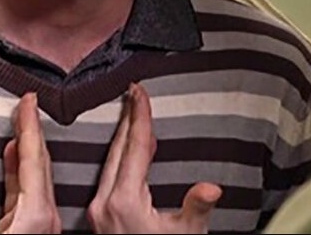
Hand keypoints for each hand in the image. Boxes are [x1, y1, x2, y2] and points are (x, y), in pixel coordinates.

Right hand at [0, 92, 61, 233]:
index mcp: (36, 215)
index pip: (33, 159)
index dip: (29, 126)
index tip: (29, 100)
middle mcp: (46, 216)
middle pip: (40, 162)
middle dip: (32, 130)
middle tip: (27, 103)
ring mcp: (44, 225)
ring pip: (38, 176)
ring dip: (28, 148)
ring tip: (20, 124)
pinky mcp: (36, 231)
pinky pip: (30, 191)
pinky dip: (22, 170)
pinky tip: (14, 159)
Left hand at [87, 83, 221, 233]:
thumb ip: (197, 208)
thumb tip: (212, 188)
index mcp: (124, 201)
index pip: (135, 148)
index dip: (140, 117)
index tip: (140, 92)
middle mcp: (104, 203)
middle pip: (118, 150)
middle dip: (128, 119)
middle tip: (135, 93)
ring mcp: (97, 212)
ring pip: (109, 162)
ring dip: (123, 137)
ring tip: (133, 115)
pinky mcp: (98, 219)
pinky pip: (107, 177)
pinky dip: (119, 158)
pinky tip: (129, 153)